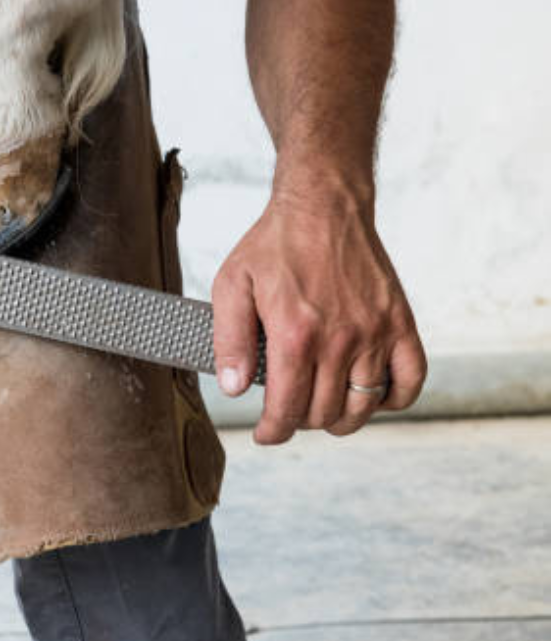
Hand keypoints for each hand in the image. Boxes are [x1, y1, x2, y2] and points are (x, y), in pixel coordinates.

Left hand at [211, 191, 425, 444]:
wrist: (324, 206)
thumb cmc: (273, 245)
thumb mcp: (232, 285)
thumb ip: (230, 340)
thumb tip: (234, 389)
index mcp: (296, 334)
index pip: (287, 408)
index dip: (273, 431)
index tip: (266, 434)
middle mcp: (340, 338)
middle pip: (324, 413)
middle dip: (300, 422)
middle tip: (287, 411)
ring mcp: (376, 332)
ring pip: (363, 406)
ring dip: (340, 419)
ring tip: (321, 411)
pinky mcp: (400, 322)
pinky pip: (410, 380)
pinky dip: (392, 400)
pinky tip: (368, 396)